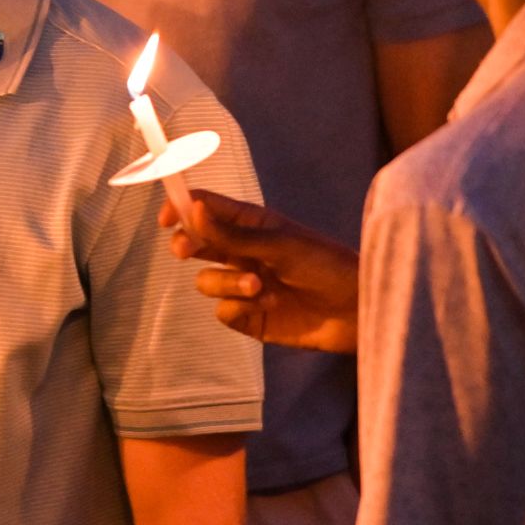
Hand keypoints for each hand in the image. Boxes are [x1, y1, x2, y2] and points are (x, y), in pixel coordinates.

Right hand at [169, 190, 359, 352]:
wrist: (357, 310)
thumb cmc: (325, 265)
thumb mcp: (279, 244)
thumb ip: (232, 233)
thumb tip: (192, 208)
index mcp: (251, 223)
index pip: (204, 208)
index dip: (181, 208)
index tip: (167, 218)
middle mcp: (242, 252)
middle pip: (195, 243)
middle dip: (188, 246)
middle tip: (188, 251)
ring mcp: (243, 285)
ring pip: (205, 281)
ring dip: (227, 283)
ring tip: (259, 287)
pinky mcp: (248, 316)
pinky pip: (222, 311)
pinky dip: (240, 308)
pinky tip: (267, 306)